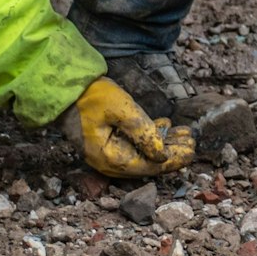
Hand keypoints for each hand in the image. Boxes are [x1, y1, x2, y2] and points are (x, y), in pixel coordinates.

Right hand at [59, 77, 195, 177]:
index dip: (173, 159)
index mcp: (111, 158)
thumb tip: (162, 154)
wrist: (64, 89)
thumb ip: (142, 130)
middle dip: (172, 153)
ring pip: (143, 155)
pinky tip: (165, 127)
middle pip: (148, 164)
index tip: (191, 150)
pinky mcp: (108, 143)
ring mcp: (107, 154)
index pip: (149, 166)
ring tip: (184, 133)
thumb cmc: (90, 96)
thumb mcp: (120, 108)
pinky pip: (134, 146)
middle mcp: (109, 163)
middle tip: (192, 141)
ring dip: (164, 144)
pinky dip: (150, 138)